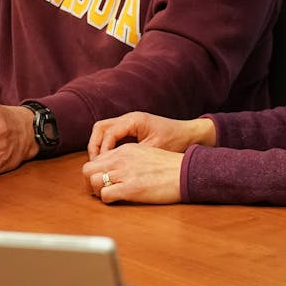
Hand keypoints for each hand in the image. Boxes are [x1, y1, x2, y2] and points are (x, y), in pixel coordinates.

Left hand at [82, 143, 184, 204]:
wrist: (185, 172)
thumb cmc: (169, 166)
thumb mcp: (145, 153)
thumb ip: (128, 159)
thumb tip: (116, 170)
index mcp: (124, 150)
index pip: (97, 160)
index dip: (97, 172)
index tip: (103, 180)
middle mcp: (121, 159)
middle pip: (87, 169)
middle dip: (90, 182)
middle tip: (99, 190)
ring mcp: (125, 173)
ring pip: (93, 181)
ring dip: (97, 191)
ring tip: (109, 195)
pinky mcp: (131, 188)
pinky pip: (105, 195)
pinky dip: (107, 199)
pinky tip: (118, 199)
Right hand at [87, 112, 215, 159]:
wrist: (190, 134)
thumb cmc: (175, 141)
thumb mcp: (155, 150)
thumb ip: (134, 155)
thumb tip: (115, 167)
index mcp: (134, 120)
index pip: (108, 132)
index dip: (102, 150)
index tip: (102, 166)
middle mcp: (129, 118)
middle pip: (100, 128)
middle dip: (95, 146)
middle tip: (96, 165)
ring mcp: (129, 123)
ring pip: (103, 131)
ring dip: (99, 146)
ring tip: (100, 164)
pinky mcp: (131, 130)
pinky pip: (112, 136)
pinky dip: (107, 147)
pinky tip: (109, 162)